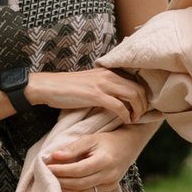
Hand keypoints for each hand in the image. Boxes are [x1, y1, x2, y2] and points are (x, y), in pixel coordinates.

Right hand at [25, 68, 148, 124]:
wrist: (47, 86)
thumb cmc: (65, 87)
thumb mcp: (89, 82)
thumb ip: (103, 85)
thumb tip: (115, 96)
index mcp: (107, 71)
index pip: (136, 81)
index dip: (143, 95)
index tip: (140, 107)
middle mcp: (108, 75)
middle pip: (139, 89)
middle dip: (144, 104)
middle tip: (140, 115)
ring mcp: (103, 84)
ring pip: (133, 96)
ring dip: (137, 110)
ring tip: (133, 119)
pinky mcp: (96, 95)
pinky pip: (120, 106)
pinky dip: (126, 115)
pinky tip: (125, 121)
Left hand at [45, 123, 157, 191]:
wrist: (127, 148)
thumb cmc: (105, 142)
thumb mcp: (89, 139)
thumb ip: (72, 148)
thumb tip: (54, 156)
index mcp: (105, 160)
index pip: (79, 170)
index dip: (62, 171)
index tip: (47, 168)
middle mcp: (109, 175)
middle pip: (81, 184)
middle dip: (61, 182)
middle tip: (46, 177)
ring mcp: (110, 185)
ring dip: (66, 191)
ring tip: (52, 183)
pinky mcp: (108, 191)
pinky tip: (64, 190)